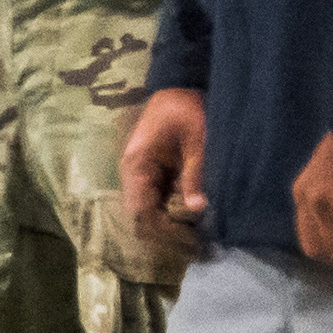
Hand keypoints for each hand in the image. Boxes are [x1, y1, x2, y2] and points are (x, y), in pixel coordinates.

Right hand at [117, 86, 204, 268]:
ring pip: (151, 210)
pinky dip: (175, 212)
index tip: (186, 244)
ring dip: (171, 224)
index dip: (159, 231)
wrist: (180, 84)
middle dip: (166, 232)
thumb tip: (197, 210)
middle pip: (143, 215)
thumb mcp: (196, 141)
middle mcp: (134, 173)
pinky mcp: (157, 172)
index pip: (139, 211)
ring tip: (197, 239)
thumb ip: (195, 174)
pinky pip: (161, 199)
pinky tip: (194, 221)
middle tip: (196, 247)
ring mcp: (144, 173)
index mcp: (136, 166)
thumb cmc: (186, 108)